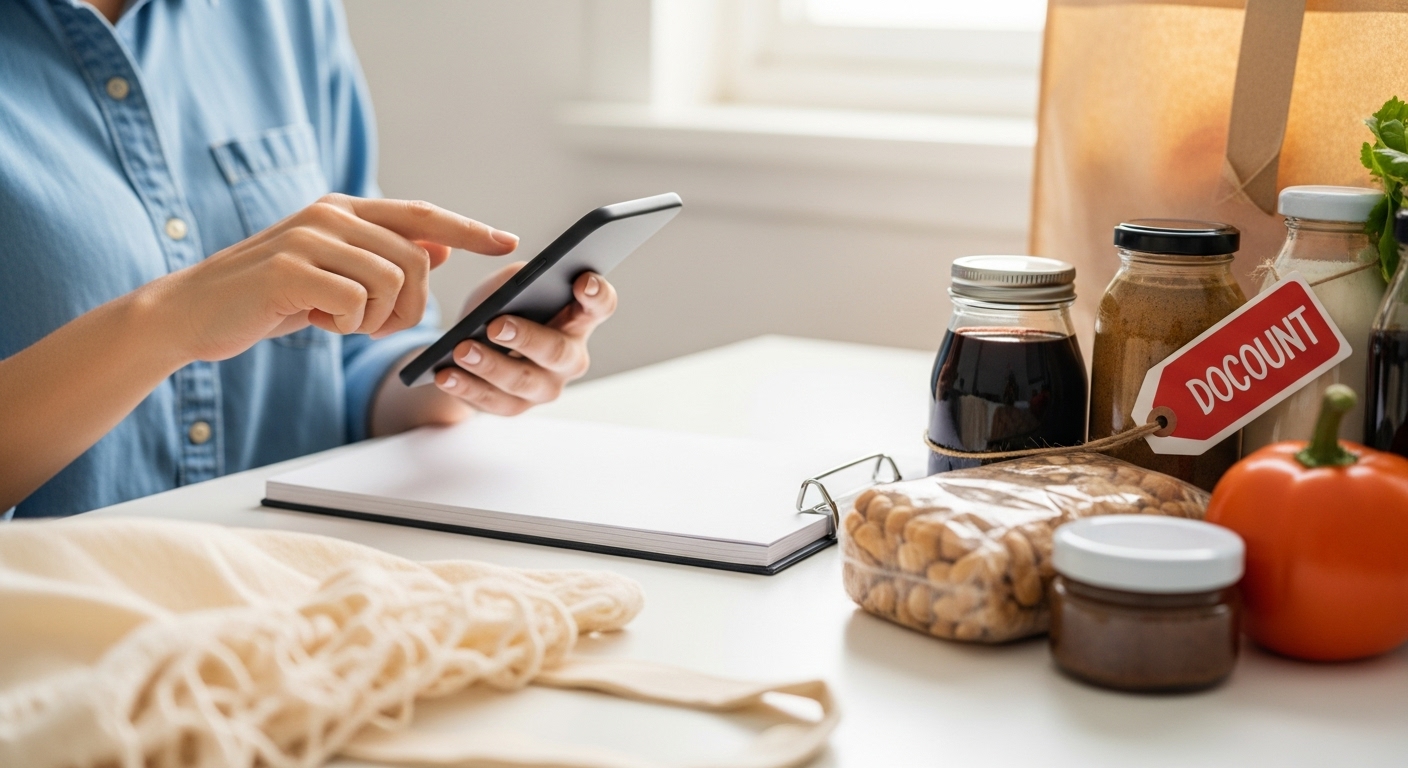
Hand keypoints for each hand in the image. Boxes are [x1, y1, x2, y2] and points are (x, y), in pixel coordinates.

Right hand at [145, 194, 517, 361]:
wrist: (193, 312)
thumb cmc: (269, 297)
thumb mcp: (332, 274)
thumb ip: (381, 257)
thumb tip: (438, 247)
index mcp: (344, 210)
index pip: (422, 214)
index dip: (468, 229)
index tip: (507, 242)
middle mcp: (330, 215)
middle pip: (416, 261)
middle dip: (411, 306)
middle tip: (374, 326)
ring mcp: (308, 238)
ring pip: (392, 284)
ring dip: (374, 320)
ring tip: (338, 322)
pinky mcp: (290, 269)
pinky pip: (355, 304)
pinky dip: (344, 327)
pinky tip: (314, 323)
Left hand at [431, 263, 617, 414]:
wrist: (469, 345)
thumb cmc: (497, 308)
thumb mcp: (504, 285)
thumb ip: (514, 280)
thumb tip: (515, 284)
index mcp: (576, 319)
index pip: (600, 306)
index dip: (597, 295)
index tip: (581, 281)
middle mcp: (570, 356)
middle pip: (558, 351)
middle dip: (527, 338)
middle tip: (496, 326)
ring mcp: (546, 386)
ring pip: (524, 381)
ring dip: (490, 365)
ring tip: (460, 350)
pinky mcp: (516, 406)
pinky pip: (494, 401)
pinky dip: (467, 387)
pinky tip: (445, 374)